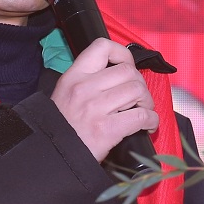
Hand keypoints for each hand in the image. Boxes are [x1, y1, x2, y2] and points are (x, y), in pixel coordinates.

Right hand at [50, 38, 157, 163]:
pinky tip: (148, 126)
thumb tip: (120, 75)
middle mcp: (84, 88)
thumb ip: (88, 81)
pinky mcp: (106, 130)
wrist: (53, 155)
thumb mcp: (66, 94)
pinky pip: (141, 116)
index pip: (102, 47)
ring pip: (137, 91)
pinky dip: (151, 120)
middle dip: (140, 84)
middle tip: (139, 98)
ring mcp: (95, 108)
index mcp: (73, 77)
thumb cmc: (62, 127)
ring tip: (143, 111)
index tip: (128, 67)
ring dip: (147, 102)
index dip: (122, 54)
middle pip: (128, 71)